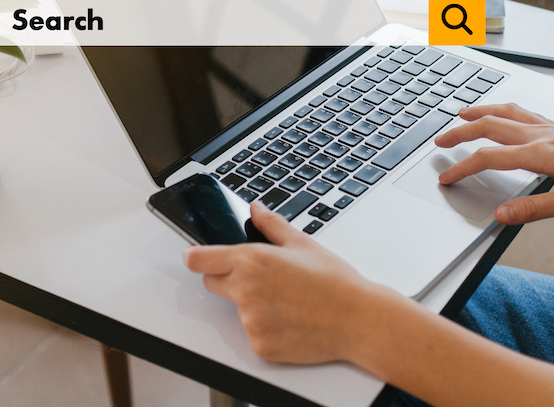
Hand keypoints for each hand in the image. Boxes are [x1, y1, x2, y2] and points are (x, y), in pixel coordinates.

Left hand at [183, 202, 380, 363]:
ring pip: (236, 309)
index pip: (198, 259)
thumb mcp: (302, 243)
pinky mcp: (259, 344)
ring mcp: (251, 321)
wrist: (358, 319)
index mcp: (251, 261)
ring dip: (251, 304)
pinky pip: (252, 333)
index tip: (194, 256)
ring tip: (287, 300)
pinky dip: (266, 327)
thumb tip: (255, 209)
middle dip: (227, 278)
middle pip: (212, 282)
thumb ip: (271, 225)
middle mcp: (245, 291)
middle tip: (262, 277)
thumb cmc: (335, 282)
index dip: (195, 256)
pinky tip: (290, 319)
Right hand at [433, 104, 553, 224]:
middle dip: (459, 132)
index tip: (445, 179)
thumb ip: (535, 209)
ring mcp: (551, 128)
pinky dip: (502, 110)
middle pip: (489, 127)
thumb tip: (501, 215)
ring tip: (461, 113)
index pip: (488, 158)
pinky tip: (502, 114)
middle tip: (439, 141)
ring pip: (505, 113)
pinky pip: (522, 112)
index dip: (462, 168)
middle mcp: (542, 136)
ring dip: (479, 113)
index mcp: (541, 154)